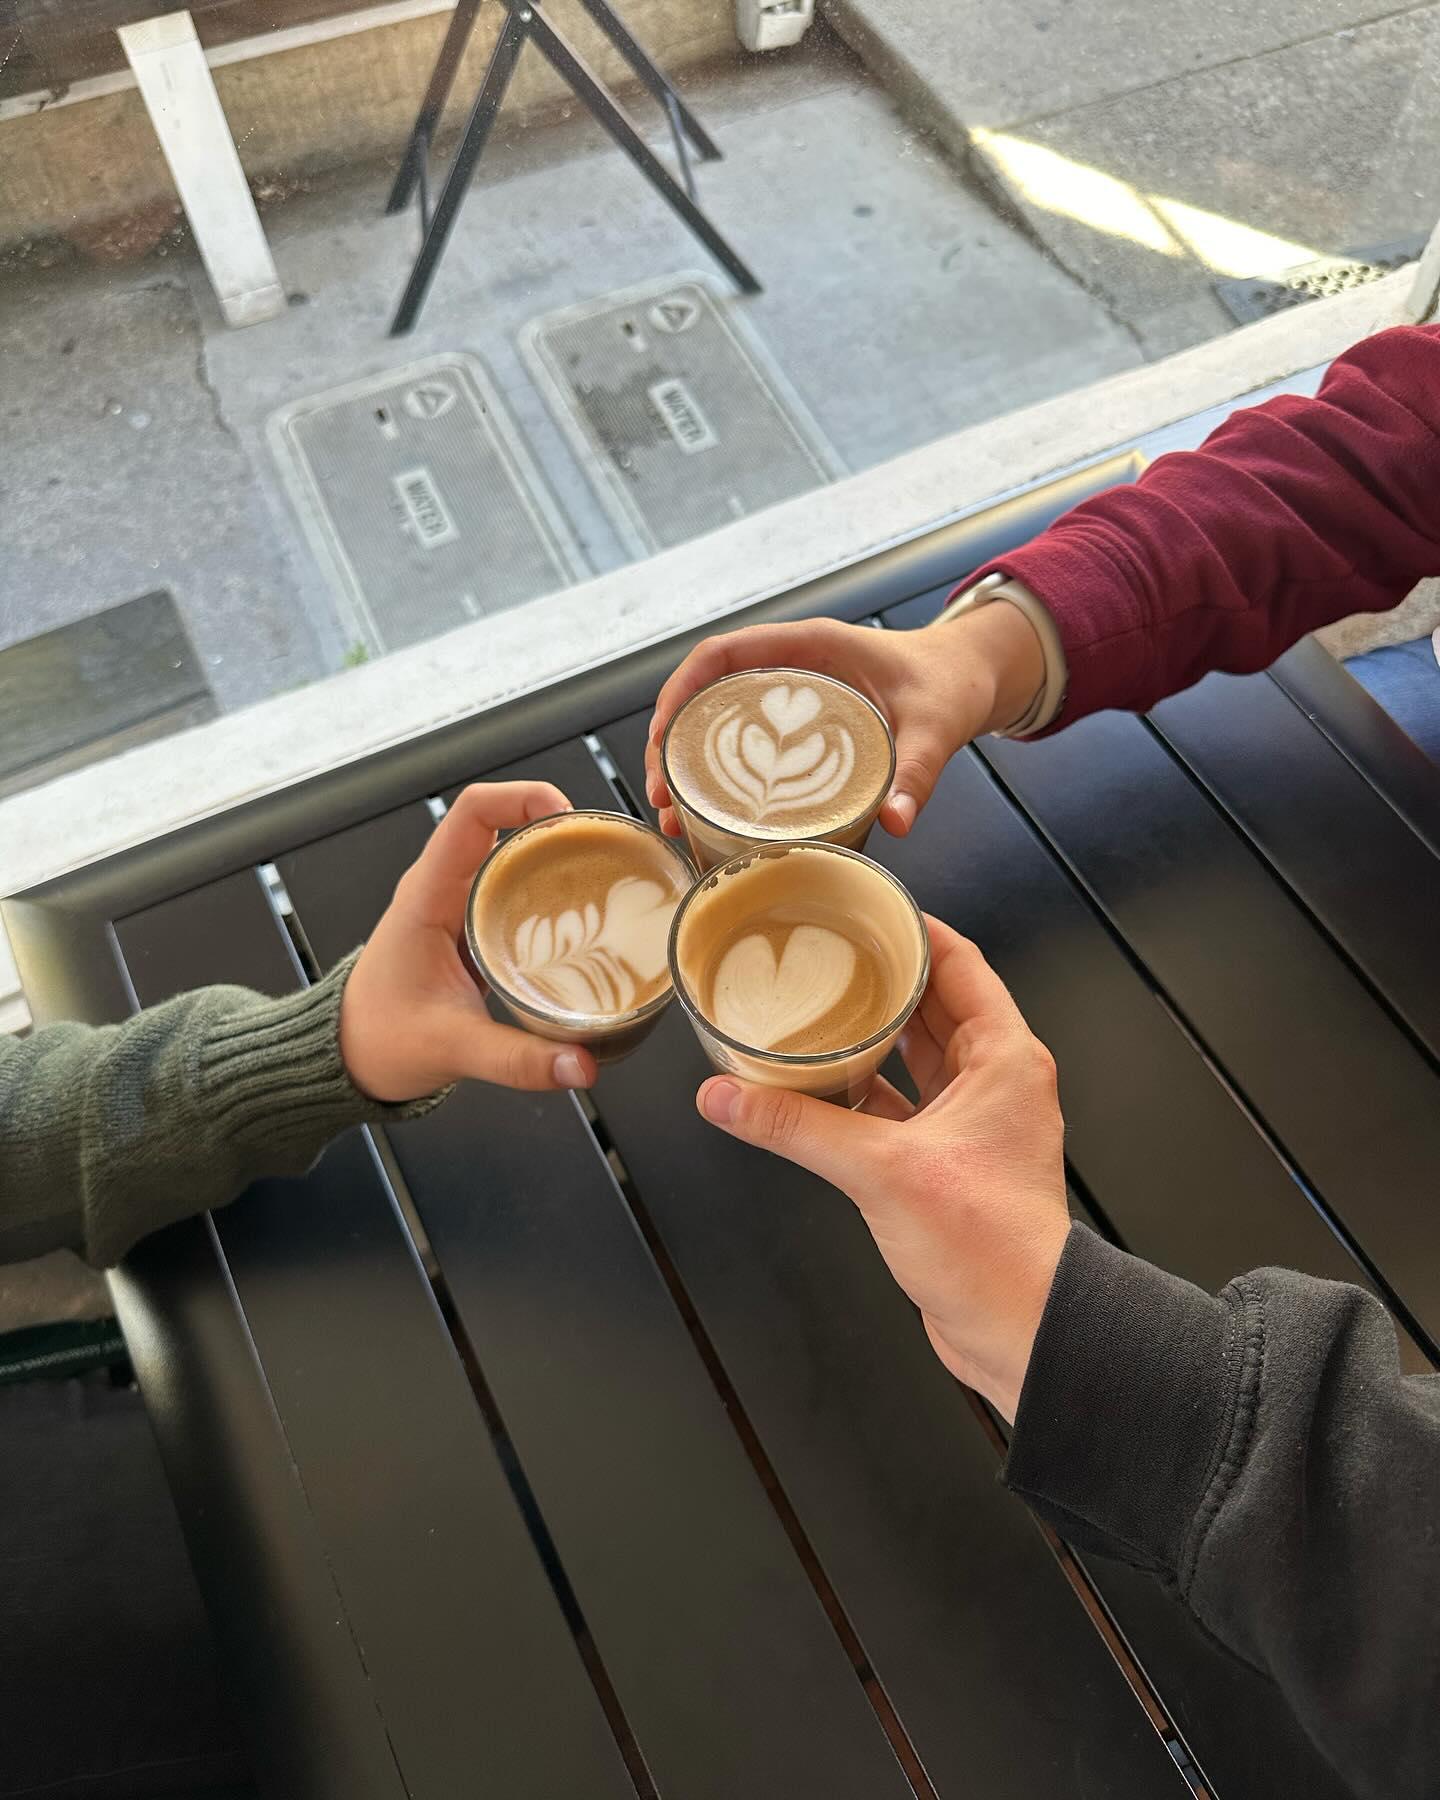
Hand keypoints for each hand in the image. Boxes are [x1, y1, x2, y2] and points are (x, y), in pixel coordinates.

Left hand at [339, 783, 597, 1102]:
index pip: (474, 812)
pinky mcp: (474, 928)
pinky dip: (551, 892)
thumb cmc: (381, 1040)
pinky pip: (517, 891)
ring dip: (557, 858)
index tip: (568, 821)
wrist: (350, 1057)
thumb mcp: (451, 1048)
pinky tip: (584, 915)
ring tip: (606, 878)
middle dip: (557, 829)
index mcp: (428, 895)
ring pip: (513, 857)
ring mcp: (459, 906)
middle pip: (506, 825)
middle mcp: (444, 889)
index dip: (524, 798)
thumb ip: (517, 1060)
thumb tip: (580, 1067)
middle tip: (606, 855)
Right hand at [644, 606, 1043, 837]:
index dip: (681, 690)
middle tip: (663, 798)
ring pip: (717, 722)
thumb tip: (897, 822)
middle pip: (704, 694)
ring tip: (674, 817)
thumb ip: (919, 770)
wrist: (973, 677)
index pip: (722, 653)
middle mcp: (790, 666)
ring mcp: (790, 695)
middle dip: (670, 743)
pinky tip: (710, 817)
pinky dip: (719, 776)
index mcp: (811, 646)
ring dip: (688, 765)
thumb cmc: (953, 684)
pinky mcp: (799, 726)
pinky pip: (744, 742)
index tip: (660, 737)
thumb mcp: (938, 725)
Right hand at [695, 918, 1069, 1420]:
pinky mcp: (946, 1164)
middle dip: (882, 977)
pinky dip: (859, 1095)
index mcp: (1005, 1058)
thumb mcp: (882, 1170)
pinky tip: (813, 1087)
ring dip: (867, 1037)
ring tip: (811, 1006)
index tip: (867, 902)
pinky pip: (897, 1109)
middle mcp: (995, 1082)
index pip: (961, 963)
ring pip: (913, 1060)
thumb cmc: (990, 1245)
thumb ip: (798, 1127)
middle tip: (825, 948)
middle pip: (933, 1006)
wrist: (1021, 1330)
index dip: (916, 927)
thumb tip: (726, 1096)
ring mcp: (970, 1124)